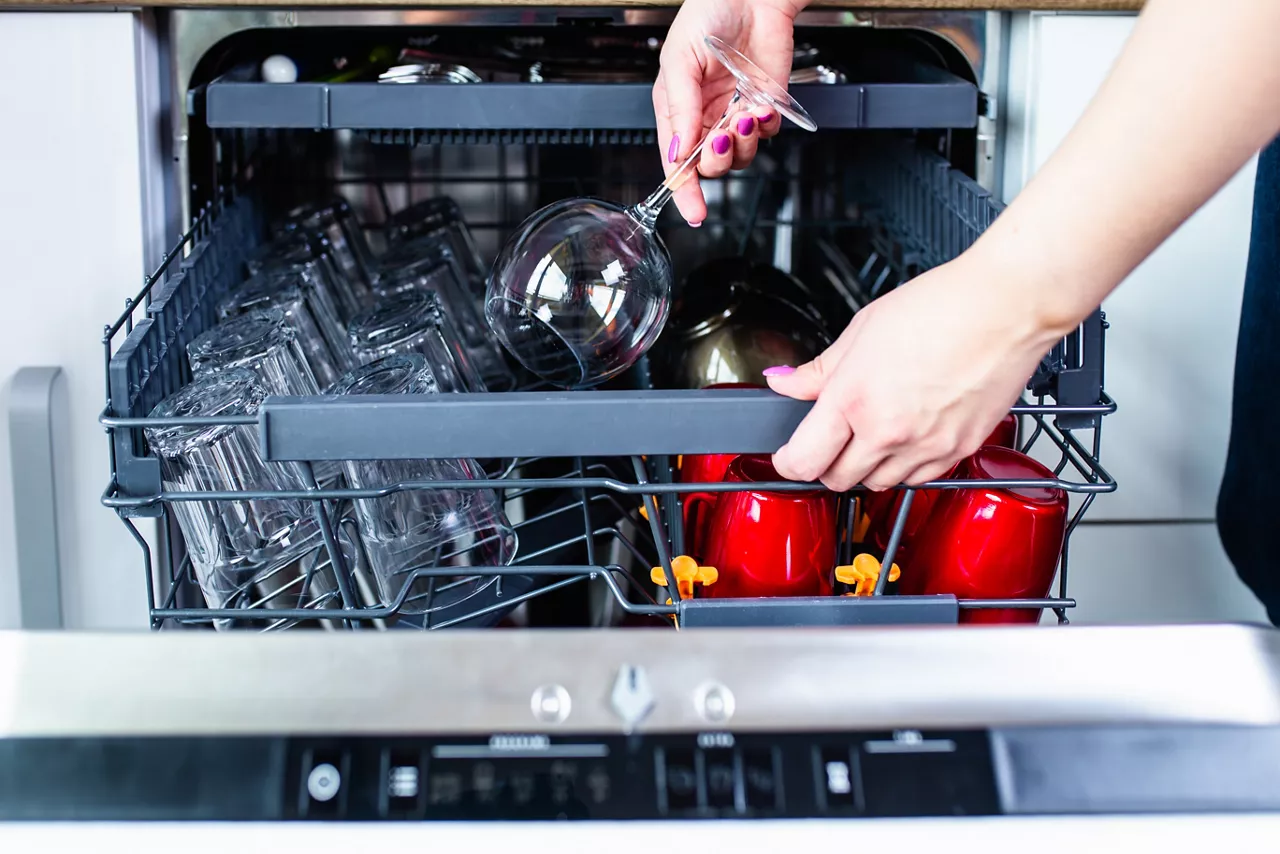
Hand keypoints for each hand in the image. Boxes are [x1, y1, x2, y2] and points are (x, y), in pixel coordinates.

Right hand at [654, 0, 802, 224]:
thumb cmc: (708, 13)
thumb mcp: (680, 59)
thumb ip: (679, 107)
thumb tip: (679, 148)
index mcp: (676, 111)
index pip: (677, 163)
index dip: (684, 191)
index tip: (694, 211)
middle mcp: (705, 119)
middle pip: (709, 166)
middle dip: (717, 159)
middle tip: (723, 135)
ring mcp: (735, 116)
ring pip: (740, 157)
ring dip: (743, 143)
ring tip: (745, 114)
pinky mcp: (764, 108)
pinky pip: (765, 135)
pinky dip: (765, 126)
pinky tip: (761, 105)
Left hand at [765, 255, 1060, 490]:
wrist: (1005, 308)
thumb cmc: (940, 308)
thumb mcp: (861, 330)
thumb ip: (817, 369)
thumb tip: (784, 382)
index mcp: (854, 398)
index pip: (804, 461)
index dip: (787, 462)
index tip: (787, 455)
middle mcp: (888, 431)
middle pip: (837, 480)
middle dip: (825, 464)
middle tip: (828, 440)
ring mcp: (925, 446)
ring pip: (878, 485)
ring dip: (866, 468)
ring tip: (871, 433)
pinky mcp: (957, 451)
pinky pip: (918, 479)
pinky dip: (904, 467)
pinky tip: (905, 437)